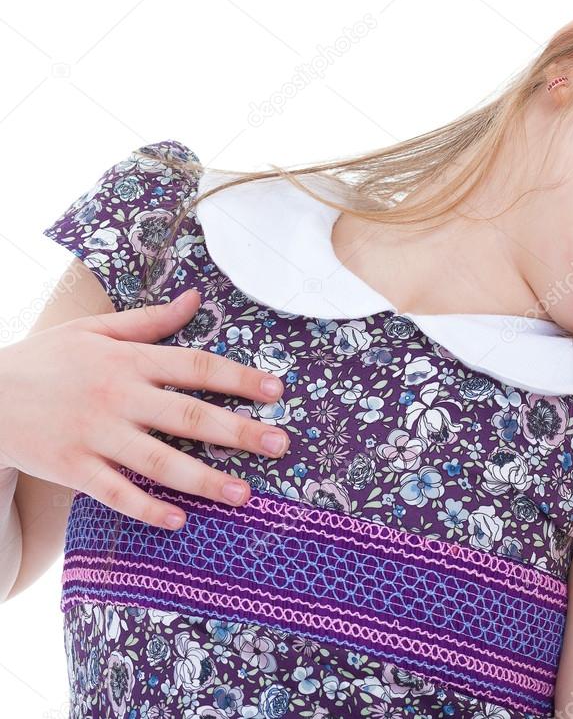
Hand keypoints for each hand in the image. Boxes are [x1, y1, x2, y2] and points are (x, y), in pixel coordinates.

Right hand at [0, 290, 290, 529]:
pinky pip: (115, 494)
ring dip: (204, 479)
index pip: (196, 367)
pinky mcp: (72, 468)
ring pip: (158, 461)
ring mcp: (94, 435)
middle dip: (239, 432)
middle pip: (188, 416)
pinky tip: (180, 520)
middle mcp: (117, 397)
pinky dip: (147, 509)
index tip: (277, 391)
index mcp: (127, 361)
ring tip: (245, 494)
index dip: (239, 378)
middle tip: (281, 445)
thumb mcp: (93, 330)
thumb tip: (196, 299)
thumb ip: (149, 322)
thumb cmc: (44, 360)